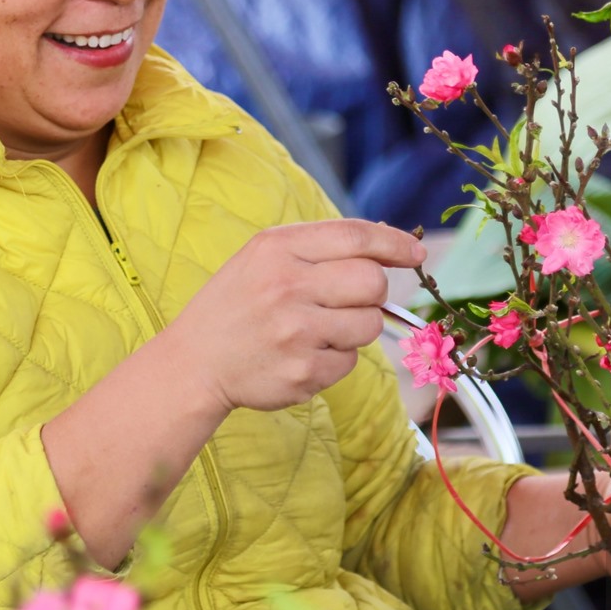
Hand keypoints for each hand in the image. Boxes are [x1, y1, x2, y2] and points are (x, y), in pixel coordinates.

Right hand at [161, 219, 425, 415]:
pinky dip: (335, 359)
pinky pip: (350, 362)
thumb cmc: (237, 304)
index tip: (416, 254)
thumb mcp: (262, 257)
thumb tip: (387, 249)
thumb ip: (317, 248)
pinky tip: (303, 355)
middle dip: (373, 292)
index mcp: (277, 249)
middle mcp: (286, 286)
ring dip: (356, 328)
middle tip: (351, 300)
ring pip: (369, 325)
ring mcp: (295, 332)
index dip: (394, 243)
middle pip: (372, 282)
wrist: (194, 363)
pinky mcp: (302, 373)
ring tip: (318, 329)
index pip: (355, 236)